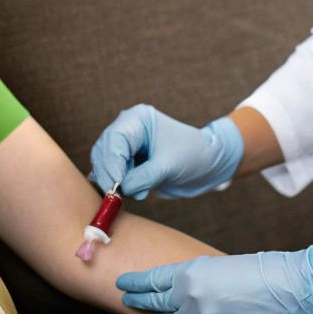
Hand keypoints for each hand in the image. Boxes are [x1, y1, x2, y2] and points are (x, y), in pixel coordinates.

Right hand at [89, 105, 243, 199]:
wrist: (207, 165)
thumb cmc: (193, 156)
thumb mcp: (168, 166)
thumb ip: (142, 177)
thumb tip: (120, 189)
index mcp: (138, 118)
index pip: (115, 138)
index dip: (112, 162)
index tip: (115, 185)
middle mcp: (128, 128)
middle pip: (104, 150)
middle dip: (109, 174)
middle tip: (116, 195)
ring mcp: (126, 145)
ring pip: (105, 164)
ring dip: (114, 182)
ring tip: (136, 193)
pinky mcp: (127, 161)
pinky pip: (111, 174)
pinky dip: (118, 186)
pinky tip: (133, 194)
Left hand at [117, 246, 312, 313]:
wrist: (287, 289)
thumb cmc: (259, 269)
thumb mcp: (219, 264)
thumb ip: (194, 275)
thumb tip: (178, 284)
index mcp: (189, 273)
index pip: (152, 280)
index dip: (135, 282)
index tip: (124, 283)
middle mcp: (189, 298)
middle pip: (154, 301)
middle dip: (138, 299)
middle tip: (126, 298)